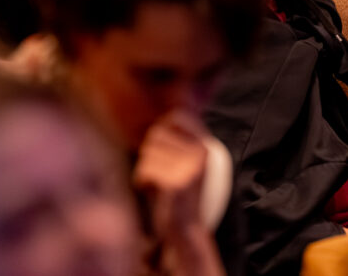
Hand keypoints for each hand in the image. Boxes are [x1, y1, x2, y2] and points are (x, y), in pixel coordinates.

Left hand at [133, 109, 224, 275]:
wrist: (185, 231)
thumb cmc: (176, 195)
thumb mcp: (186, 163)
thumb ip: (179, 141)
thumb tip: (163, 117)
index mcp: (205, 146)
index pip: (177, 116)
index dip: (161, 128)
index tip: (161, 148)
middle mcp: (201, 154)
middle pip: (156, 135)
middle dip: (149, 154)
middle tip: (159, 173)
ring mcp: (190, 168)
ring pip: (147, 153)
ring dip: (145, 170)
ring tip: (157, 185)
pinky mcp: (176, 183)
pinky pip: (144, 170)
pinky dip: (141, 182)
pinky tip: (154, 193)